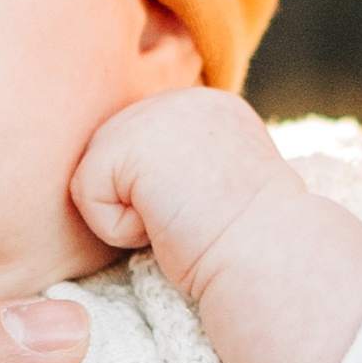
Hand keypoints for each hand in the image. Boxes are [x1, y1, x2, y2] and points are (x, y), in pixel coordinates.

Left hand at [72, 89, 361, 362]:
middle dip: (141, 207)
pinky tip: (167, 225)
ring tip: (181, 224)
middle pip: (108, 158)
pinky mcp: (134, 139)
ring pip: (94, 176)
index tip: (206, 220)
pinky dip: (119, 228)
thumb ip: (183, 171)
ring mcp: (160, 111)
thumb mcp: (219, 194)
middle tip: (193, 224)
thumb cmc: (250, 253)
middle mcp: (184, 98)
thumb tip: (141, 185)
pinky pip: (87, 191)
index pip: (138, 152)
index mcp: (209, 110)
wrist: (274, 263)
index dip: (159, 201)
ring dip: (129, 219)